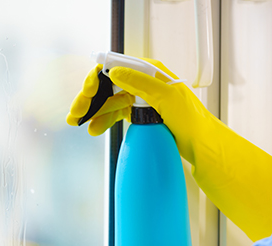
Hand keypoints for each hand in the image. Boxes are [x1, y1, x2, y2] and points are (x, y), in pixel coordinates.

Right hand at [68, 59, 271, 240]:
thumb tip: (114, 72)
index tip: (86, 92)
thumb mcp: (166, 98)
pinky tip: (94, 129)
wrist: (202, 145)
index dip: (97, 78)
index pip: (116, 68)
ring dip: (93, 111)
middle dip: (89, 99)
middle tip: (75, 114)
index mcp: (151, 72)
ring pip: (109, 101)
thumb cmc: (191, 120)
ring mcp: (141, 99)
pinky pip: (116, 114)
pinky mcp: (140, 114)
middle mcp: (144, 82)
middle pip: (108, 86)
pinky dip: (103, 120)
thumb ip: (140, 83)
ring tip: (80, 123)